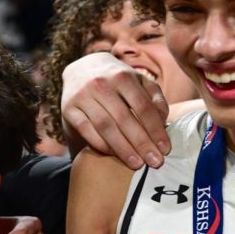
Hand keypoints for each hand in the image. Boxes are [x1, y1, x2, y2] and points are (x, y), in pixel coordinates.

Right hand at [61, 52, 169, 166]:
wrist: (81, 69)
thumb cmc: (116, 80)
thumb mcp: (138, 80)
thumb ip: (154, 97)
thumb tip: (163, 120)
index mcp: (123, 76)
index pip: (143, 107)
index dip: (155, 130)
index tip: (165, 149)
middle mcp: (101, 84)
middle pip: (125, 119)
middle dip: (142, 143)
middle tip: (155, 162)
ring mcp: (83, 96)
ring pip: (105, 126)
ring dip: (122, 148)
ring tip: (136, 164)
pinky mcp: (69, 109)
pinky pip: (86, 130)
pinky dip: (101, 144)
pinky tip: (113, 156)